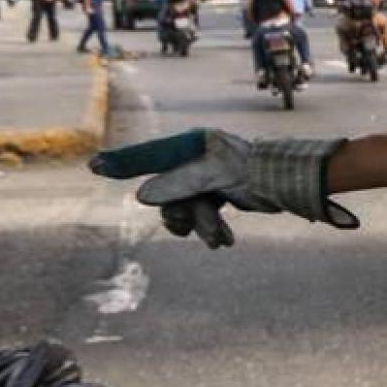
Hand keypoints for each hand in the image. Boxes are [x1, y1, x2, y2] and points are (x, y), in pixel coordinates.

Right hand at [89, 129, 354, 247]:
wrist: (291, 184)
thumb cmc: (256, 172)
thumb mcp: (214, 177)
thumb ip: (179, 184)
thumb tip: (143, 196)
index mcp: (196, 145)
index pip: (152, 155)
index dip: (123, 162)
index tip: (95, 167)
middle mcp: (199, 158)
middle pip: (168, 192)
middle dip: (179, 214)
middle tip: (185, 228)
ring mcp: (209, 175)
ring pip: (186, 207)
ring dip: (199, 225)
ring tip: (217, 239)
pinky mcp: (220, 191)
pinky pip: (203, 212)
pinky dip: (211, 227)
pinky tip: (225, 241)